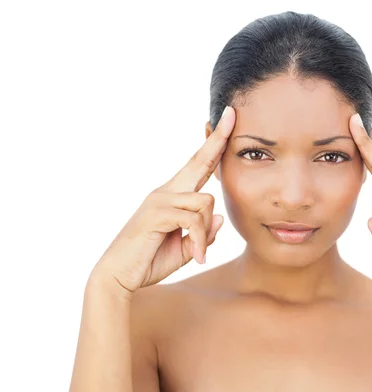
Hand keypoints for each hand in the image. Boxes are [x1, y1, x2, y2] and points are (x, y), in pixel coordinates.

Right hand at [91, 106, 235, 292]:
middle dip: (217, 139)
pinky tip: (196, 258)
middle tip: (231, 113)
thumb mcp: (185, 248)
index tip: (226, 121)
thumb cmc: (150, 261)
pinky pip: (193, 220)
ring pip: (205, 202)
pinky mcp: (156, 213)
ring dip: (206, 231)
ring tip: (198, 254)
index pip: (198, 166)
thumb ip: (203, 233)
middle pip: (198, 162)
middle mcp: (166, 192)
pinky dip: (199, 241)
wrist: (119, 277)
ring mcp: (159, 200)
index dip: (213, 145)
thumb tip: (220, 217)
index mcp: (173, 196)